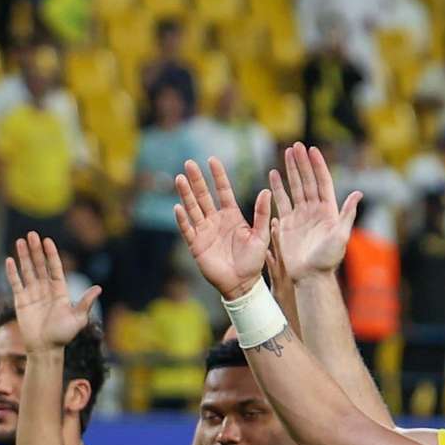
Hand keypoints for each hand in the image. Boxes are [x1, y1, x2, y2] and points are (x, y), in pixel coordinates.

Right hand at [5, 230, 101, 351]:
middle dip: (36, 250)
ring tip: (20, 241)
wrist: (45, 349)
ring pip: (27, 270)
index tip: (47, 241)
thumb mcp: (78, 319)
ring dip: (24, 256)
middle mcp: (46, 290)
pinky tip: (9, 260)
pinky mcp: (21, 301)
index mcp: (60, 291)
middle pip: (40, 265)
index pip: (55, 268)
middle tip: (31, 234)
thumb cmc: (63, 336)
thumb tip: (98, 288)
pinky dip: (12, 272)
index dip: (51, 254)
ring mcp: (32, 294)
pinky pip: (16, 283)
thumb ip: (85, 303)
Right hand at [173, 157, 265, 297]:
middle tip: (189, 162)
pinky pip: (188, 229)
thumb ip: (263, 214)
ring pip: (193, 208)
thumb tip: (266, 191)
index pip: (223, 191)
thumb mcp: (261, 236)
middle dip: (197, 180)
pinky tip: (178, 207)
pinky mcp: (196, 245)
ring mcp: (205, 232)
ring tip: (179, 178)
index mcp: (232, 216)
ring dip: (186, 194)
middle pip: (204, 196)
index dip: (218, 176)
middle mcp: (216, 220)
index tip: (212, 160)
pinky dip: (182, 219)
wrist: (242, 284)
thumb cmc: (254, 261)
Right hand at [269, 141, 360, 283]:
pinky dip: (277, 188)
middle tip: (296, 146)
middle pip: (307, 181)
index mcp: (328, 210)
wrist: (311, 277)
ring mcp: (300, 216)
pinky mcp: (287, 224)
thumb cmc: (328, 260)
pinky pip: (281, 202)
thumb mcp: (341, 236)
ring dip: (291, 171)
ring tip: (286, 153)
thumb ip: (347, 214)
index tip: (312, 149)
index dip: (317, 166)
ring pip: (295, 188)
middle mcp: (314, 210)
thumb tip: (358, 193)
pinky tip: (273, 175)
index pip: (322, 182)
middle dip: (302, 163)